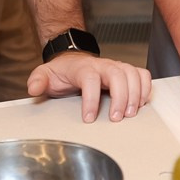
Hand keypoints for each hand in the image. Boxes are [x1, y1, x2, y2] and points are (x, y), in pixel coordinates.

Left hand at [28, 53, 152, 122]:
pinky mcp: (127, 72)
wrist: (73, 61)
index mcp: (83, 67)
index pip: (90, 79)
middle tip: (115, 119)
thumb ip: (38, 80)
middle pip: (118, 75)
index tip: (88, 118)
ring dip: (135, 95)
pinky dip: (145, 88)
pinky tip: (140, 104)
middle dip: (120, 98)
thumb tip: (33, 88)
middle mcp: (103, 65)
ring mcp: (117, 67)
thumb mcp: (45, 74)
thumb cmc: (62, 72)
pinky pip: (142, 75)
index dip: (91, 99)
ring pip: (133, 74)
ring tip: (130, 115)